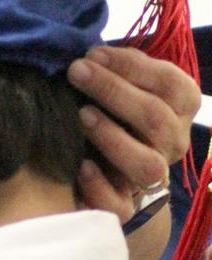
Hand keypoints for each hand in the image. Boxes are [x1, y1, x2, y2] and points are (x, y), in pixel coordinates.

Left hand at [68, 45, 199, 221]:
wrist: (117, 164)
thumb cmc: (117, 107)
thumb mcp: (127, 81)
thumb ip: (117, 67)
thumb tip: (89, 55)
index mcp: (182, 105)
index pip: (170, 83)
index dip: (130, 65)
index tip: (92, 54)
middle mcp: (175, 141)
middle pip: (155, 117)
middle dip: (112, 90)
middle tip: (76, 71)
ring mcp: (157, 175)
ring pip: (147, 164)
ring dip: (112, 137)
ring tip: (81, 114)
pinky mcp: (129, 205)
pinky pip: (120, 205)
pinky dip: (99, 186)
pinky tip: (80, 165)